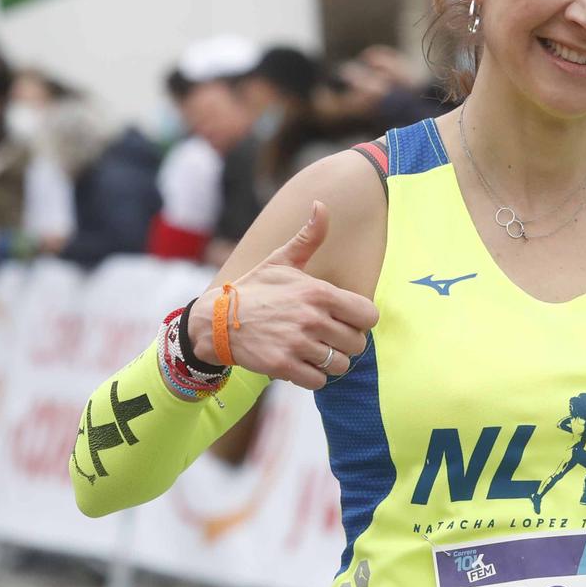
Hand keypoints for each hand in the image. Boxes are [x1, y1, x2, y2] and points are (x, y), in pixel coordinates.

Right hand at [191, 201, 377, 390]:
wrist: (217, 320)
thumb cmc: (255, 289)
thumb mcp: (281, 260)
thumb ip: (309, 237)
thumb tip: (321, 205)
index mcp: (318, 291)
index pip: (368, 315)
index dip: (360, 320)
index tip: (345, 319)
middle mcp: (311, 317)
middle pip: (357, 343)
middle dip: (345, 343)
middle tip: (327, 337)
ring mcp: (297, 343)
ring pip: (339, 364)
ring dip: (329, 361)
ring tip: (314, 350)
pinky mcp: (283, 365)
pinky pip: (318, 381)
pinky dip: (312, 376)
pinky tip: (300, 363)